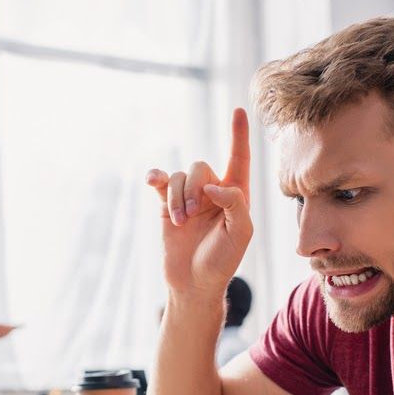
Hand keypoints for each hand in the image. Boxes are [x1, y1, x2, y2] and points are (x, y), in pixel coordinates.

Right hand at [147, 108, 252, 296]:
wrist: (194, 284)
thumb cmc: (223, 261)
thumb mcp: (241, 233)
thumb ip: (235, 202)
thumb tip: (213, 183)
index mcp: (236, 195)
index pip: (239, 158)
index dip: (239, 135)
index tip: (238, 110)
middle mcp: (212, 191)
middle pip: (200, 167)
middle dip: (194, 188)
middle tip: (194, 214)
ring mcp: (188, 198)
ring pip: (179, 176)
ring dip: (178, 197)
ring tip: (180, 222)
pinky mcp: (166, 205)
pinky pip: (161, 181)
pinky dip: (156, 178)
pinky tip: (152, 180)